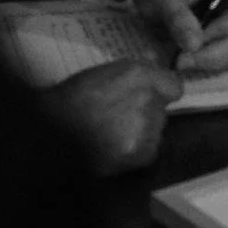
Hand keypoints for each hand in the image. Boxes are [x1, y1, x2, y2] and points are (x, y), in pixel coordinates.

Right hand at [40, 59, 180, 175]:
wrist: (54, 137)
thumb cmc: (70, 102)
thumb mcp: (101, 75)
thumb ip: (131, 76)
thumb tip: (150, 79)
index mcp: (137, 74)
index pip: (173, 84)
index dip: (163, 92)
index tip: (152, 96)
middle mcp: (149, 98)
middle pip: (162, 109)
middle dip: (147, 112)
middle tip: (121, 118)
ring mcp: (148, 126)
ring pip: (156, 130)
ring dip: (142, 132)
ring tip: (114, 136)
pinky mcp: (144, 152)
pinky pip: (149, 150)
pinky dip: (137, 151)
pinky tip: (116, 150)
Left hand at [108, 0, 227, 75]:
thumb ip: (178, 16)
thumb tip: (194, 45)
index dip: (225, 30)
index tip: (197, 39)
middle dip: (212, 53)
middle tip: (182, 60)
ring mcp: (225, 29)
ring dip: (205, 62)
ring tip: (178, 61)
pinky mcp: (213, 44)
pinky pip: (215, 61)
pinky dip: (199, 65)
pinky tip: (179, 61)